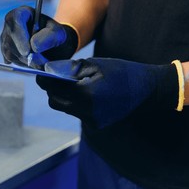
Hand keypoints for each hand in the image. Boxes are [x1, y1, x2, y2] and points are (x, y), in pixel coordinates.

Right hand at [0, 5, 77, 68]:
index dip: (19, 36)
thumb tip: (34, 46)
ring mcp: (5, 40)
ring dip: (28, 61)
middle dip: (26, 55)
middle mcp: (9, 26)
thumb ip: (50, 37)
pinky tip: (34, 61)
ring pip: (11, 54)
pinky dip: (25, 65)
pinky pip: (12, 61)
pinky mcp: (5, 53)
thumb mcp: (58, 33)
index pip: (14, 20)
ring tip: (42, 60)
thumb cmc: (54, 35)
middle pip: (11, 41)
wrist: (52, 45)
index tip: (27, 51)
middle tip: (42, 63)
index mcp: (21, 14)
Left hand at [35, 58, 180, 128]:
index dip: (43, 77)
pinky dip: (75, 102)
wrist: (148, 90)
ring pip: (64, 107)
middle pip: (54, 100)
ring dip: (62, 95)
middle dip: (51, 88)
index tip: (39, 69)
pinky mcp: (96, 125)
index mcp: (85, 94)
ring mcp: (92, 120)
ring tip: (72, 82)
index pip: (52, 87)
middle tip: (54, 75)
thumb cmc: (122, 72)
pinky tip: (84, 92)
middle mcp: (86, 111)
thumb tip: (46, 69)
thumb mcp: (94, 64)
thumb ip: (69, 68)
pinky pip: (76, 113)